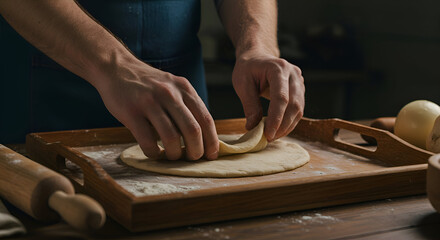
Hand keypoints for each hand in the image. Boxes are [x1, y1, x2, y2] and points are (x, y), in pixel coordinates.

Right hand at [96, 58, 218, 159]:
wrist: (116, 68)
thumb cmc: (148, 84)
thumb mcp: (173, 86)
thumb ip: (187, 106)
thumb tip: (203, 137)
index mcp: (184, 88)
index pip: (206, 119)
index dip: (212, 141)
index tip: (211, 155)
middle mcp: (170, 94)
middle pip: (192, 130)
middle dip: (196, 151)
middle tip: (192, 159)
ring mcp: (150, 102)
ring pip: (171, 138)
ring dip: (175, 154)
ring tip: (172, 157)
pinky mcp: (131, 112)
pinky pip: (147, 141)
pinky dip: (154, 153)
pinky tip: (155, 153)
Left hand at [232, 52, 304, 141]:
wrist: (257, 57)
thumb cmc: (248, 69)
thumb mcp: (242, 84)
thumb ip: (249, 105)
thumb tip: (253, 127)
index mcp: (278, 68)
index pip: (281, 97)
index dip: (276, 118)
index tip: (267, 134)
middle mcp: (293, 74)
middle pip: (294, 104)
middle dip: (282, 125)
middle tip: (269, 138)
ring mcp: (299, 81)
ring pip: (299, 109)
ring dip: (287, 126)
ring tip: (273, 136)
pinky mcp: (300, 90)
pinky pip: (298, 109)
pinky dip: (289, 122)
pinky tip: (278, 129)